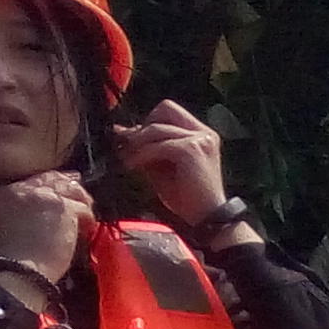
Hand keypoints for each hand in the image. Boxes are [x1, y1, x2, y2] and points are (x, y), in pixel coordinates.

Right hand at [0, 170, 92, 283]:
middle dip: (71, 190)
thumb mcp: (19, 221)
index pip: (37, 179)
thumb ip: (33, 206)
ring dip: (82, 204)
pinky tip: (86, 232)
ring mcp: (43, 195)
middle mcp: (23, 187)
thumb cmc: (23, 256)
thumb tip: (59, 196)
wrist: (26, 270)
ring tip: (85, 220)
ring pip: (71, 191)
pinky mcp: (62, 206)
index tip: (67, 194)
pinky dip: (87, 220)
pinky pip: (82, 208)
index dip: (55, 186)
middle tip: (84, 203)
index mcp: (7, 191)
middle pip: (55, 180)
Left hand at [110, 103, 235, 232]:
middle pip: (165, 109)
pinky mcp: (191, 150)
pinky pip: (158, 145)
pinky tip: (134, 166)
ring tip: (127, 159)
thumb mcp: (163, 167)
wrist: (207, 219)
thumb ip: (147, 147)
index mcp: (202, 134)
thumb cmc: (188, 198)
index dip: (148, 122)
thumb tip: (120, 131)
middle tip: (131, 146)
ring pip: (156, 128)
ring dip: (137, 143)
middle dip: (145, 126)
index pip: (169, 111)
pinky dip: (142, 155)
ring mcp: (200, 140)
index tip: (130, 138)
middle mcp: (204, 133)